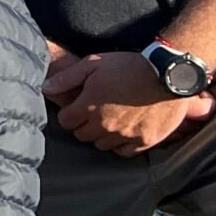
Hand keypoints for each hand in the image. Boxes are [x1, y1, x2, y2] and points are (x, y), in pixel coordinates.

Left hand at [44, 49, 213, 156]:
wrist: (169, 75)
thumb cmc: (130, 66)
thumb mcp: (94, 63)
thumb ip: (67, 78)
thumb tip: (45, 88)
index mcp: (90, 106)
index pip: (66, 122)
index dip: (69, 114)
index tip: (77, 108)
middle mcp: (105, 125)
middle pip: (82, 135)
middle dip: (84, 125)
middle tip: (94, 112)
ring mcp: (125, 135)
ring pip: (102, 145)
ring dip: (102, 135)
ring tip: (111, 120)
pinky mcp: (144, 141)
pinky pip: (124, 152)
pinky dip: (121, 144)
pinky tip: (125, 130)